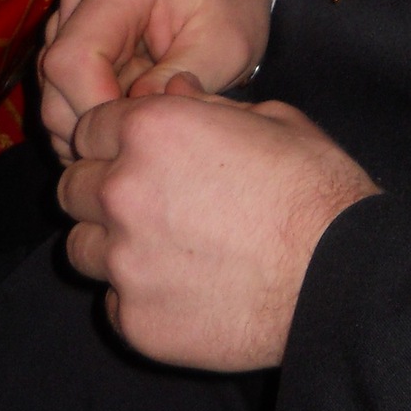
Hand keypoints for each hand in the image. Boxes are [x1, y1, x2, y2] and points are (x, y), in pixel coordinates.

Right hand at [39, 0, 272, 162]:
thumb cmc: (230, 9)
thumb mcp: (224, 45)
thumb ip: (179, 77)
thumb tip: (133, 115)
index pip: (74, 59)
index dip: (93, 107)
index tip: (130, 136)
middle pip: (55, 81)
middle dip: (91, 124)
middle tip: (141, 147)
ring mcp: (70, 23)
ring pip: (52, 94)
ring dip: (89, 126)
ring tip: (139, 137)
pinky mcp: (72, 46)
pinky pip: (61, 96)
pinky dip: (88, 121)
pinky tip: (126, 130)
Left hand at [58, 80, 377, 369]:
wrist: (339, 274)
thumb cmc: (315, 186)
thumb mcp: (270, 119)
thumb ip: (207, 106)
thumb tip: (176, 91)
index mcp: (151, 130)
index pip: (89, 128)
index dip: (113, 139)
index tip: (137, 153)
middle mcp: (122, 191)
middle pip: (72, 188)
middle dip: (100, 189)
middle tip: (146, 200)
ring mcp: (122, 261)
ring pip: (80, 249)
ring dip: (109, 244)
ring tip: (161, 249)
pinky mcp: (132, 319)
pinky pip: (112, 301)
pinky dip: (137, 294)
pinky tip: (184, 288)